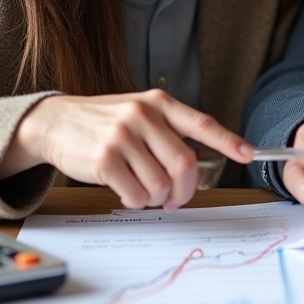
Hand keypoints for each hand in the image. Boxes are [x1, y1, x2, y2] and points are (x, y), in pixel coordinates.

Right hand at [0, 90, 254, 209]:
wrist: (55, 122)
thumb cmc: (103, 122)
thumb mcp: (138, 113)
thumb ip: (166, 132)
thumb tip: (193, 169)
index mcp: (159, 102)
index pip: (202, 123)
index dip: (228, 141)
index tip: (248, 154)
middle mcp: (144, 115)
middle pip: (185, 163)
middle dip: (185, 189)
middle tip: (176, 199)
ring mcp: (123, 135)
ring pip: (160, 183)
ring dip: (155, 197)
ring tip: (141, 190)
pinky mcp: (105, 158)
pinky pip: (135, 194)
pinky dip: (135, 201)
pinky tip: (125, 191)